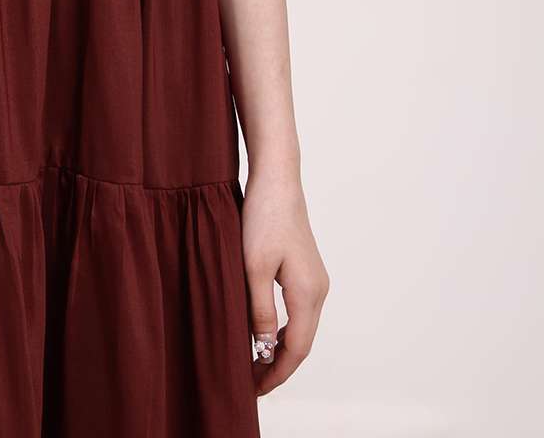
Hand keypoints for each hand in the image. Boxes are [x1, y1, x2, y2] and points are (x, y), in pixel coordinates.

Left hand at [240, 167, 329, 396]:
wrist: (277, 180)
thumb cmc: (263, 218)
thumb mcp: (253, 267)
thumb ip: (258, 310)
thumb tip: (262, 349)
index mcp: (308, 293)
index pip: (295, 349)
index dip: (276, 374)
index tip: (254, 391)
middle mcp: (319, 290)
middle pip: (302, 343)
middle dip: (278, 367)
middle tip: (251, 384)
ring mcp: (316, 280)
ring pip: (302, 328)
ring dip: (281, 349)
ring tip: (255, 364)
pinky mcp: (308, 271)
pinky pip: (299, 312)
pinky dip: (284, 330)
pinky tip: (265, 334)